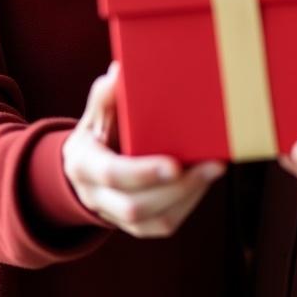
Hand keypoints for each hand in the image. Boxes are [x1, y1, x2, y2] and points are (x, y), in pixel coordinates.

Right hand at [63, 63, 225, 237]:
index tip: (175, 164)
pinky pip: (162, 225)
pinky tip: (204, 182)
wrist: (82, 173)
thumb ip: (105, 98)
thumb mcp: (94, 116)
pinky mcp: (134, 225)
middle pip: (135, 206)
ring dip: (188, 197)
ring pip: (154, 221)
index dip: (143, 172)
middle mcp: (96, 196)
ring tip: (214, 170)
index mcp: (83, 165)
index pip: (112, 175)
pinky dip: (187, 205)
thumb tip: (120, 71)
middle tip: (213, 166)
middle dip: (177, 189)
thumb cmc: (95, 135)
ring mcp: (114, 215)